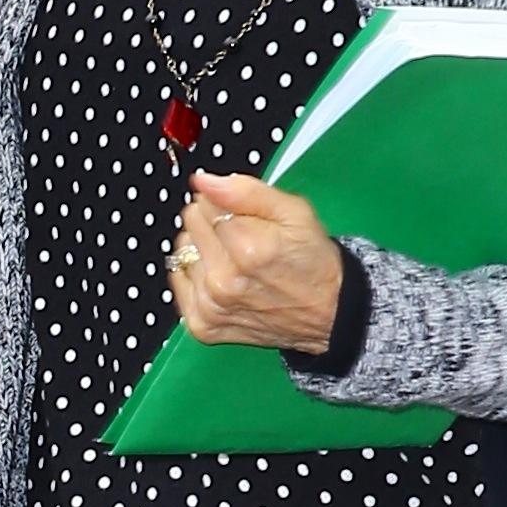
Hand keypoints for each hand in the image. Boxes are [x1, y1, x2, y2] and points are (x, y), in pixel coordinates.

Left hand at [171, 170, 342, 354]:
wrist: (328, 313)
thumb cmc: (312, 260)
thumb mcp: (294, 212)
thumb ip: (245, 191)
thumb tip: (202, 181)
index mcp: (247, 248)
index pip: (204, 202)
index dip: (224, 203)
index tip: (244, 215)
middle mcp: (224, 280)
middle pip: (189, 224)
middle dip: (212, 222)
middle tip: (243, 237)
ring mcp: (210, 307)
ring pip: (182, 251)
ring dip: (203, 249)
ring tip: (235, 260)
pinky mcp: (202, 326)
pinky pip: (178, 280)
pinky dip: (194, 274)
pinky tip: (221, 278)